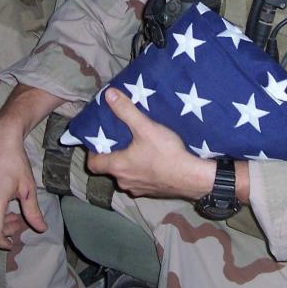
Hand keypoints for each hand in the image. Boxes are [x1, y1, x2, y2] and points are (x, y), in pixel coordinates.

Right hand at [0, 110, 46, 248]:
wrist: (0, 140)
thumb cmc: (15, 162)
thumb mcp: (28, 187)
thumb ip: (33, 211)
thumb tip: (41, 228)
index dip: (2, 241)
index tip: (13, 242)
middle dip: (4, 230)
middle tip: (19, 222)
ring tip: (13, 213)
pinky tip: (3, 203)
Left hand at [86, 88, 213, 199]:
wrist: (193, 178)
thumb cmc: (166, 153)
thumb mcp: (145, 127)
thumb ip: (126, 111)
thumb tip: (108, 94)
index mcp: (118, 167)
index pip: (93, 164)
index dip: (94, 152)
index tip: (100, 141)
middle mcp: (125, 181)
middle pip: (112, 169)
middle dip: (115, 155)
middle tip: (122, 140)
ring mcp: (139, 189)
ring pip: (127, 176)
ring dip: (130, 165)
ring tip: (139, 148)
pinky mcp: (154, 193)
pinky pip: (142, 182)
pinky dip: (144, 172)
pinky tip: (155, 162)